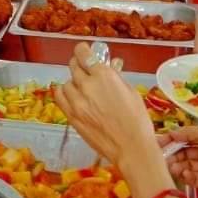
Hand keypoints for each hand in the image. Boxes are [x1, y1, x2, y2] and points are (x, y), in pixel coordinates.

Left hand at [54, 44, 168, 197]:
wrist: (131, 147)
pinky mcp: (71, 115)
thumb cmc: (137, 120)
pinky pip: (60, 96)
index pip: (83, 53)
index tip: (84, 50)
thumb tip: (110, 65)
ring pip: (67, 82)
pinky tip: (71, 96)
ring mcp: (77, 101)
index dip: (83, 50)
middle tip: (85, 68)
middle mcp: (87, 84)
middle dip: (79, 64)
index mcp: (104, 75)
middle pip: (74, 66)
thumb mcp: (130, 92)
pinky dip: (64, 93)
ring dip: (74, 82)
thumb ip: (116, 77)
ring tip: (83, 89)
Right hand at [165, 125, 197, 197]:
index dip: (172, 139)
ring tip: (170, 166)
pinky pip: (192, 178)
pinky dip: (185, 175)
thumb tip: (173, 133)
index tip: (158, 142)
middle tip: (160, 157)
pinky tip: (182, 173)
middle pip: (183, 152)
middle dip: (172, 153)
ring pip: (185, 165)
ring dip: (176, 165)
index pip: (186, 137)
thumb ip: (190, 133)